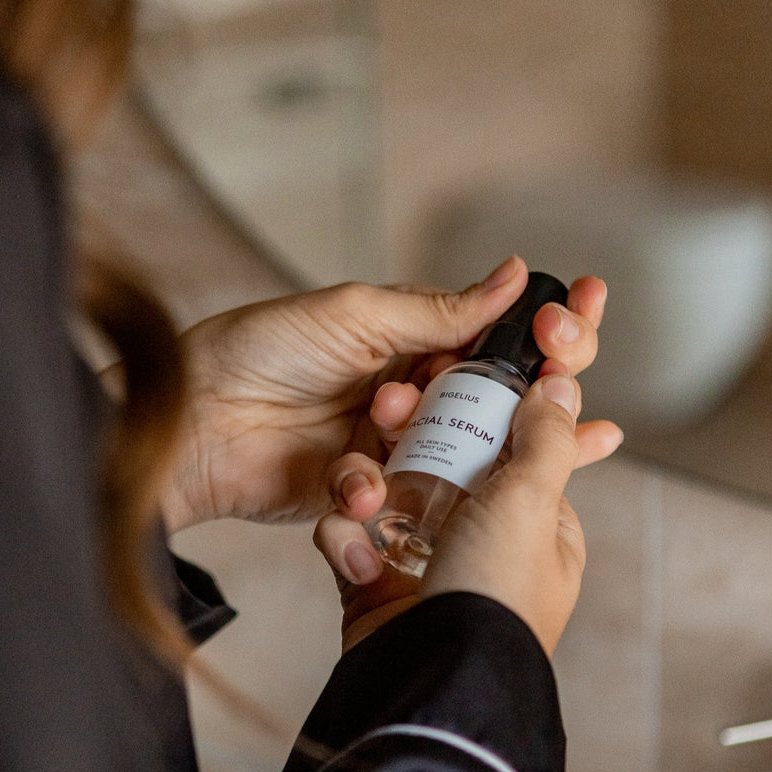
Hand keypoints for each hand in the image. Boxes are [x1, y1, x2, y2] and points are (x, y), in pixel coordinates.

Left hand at [161, 256, 603, 530]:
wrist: (193, 424)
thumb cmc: (260, 351)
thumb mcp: (353, 314)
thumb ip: (436, 309)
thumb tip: (513, 275)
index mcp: (410, 339)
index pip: (494, 337)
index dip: (542, 330)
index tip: (578, 316)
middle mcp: (410, 393)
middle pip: (491, 402)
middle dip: (520, 397)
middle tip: (545, 391)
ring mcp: (392, 445)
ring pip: (455, 454)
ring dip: (448, 447)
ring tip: (396, 428)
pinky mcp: (368, 491)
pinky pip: (402, 495)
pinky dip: (381, 488)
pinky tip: (353, 481)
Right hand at [318, 374, 621, 654]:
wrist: (433, 675)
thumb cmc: (495, 597)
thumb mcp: (532, 503)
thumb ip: (545, 438)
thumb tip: (561, 386)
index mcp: (532, 522)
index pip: (507, 444)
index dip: (481, 409)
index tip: (452, 381)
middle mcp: (479, 537)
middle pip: (438, 456)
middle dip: (409, 438)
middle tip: (392, 416)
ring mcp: (423, 558)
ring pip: (384, 488)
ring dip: (365, 488)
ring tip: (366, 501)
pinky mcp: (373, 578)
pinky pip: (349, 532)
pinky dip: (344, 540)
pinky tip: (357, 561)